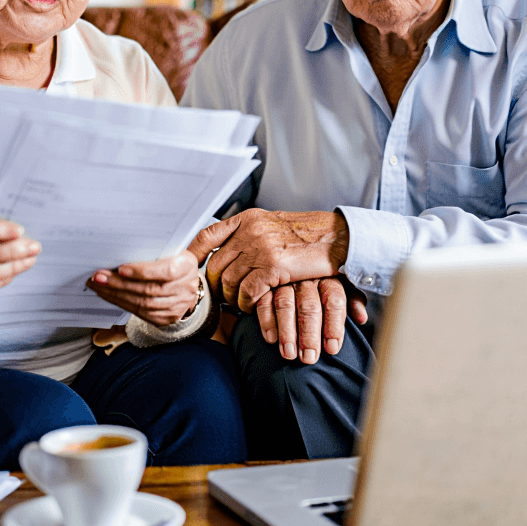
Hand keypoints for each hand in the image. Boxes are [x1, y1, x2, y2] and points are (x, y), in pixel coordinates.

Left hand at [87, 250, 200, 325]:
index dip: (142, 271)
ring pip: (143, 304)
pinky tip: (110, 296)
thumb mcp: (169, 250)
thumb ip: (151, 252)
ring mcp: (177, 306)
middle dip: (120, 284)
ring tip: (99, 286)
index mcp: (186, 266)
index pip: (166, 271)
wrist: (188, 282)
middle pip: (149, 290)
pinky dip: (122, 304)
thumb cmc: (173, 260)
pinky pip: (141, 313)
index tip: (121, 268)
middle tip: (99, 278)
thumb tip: (119, 252)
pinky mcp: (167, 318)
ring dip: (116, 295)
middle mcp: (184, 288)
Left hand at [188, 209, 349, 309]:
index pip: (208, 236)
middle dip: (216, 286)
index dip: (193, 254)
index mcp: (248, 219)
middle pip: (216, 265)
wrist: (339, 237)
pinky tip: (252, 306)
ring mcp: (260, 249)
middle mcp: (250, 231)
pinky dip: (246, 303)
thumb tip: (231, 250)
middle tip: (223, 297)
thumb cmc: (310, 235)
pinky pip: (247, 292)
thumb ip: (251, 234)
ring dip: (232, 298)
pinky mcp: (273, 267)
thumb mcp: (274, 225)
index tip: (187, 267)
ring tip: (240, 304)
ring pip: (229, 282)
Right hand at [258, 278, 368, 363]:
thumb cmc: (322, 273)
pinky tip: (271, 340)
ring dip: (287, 332)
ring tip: (289, 354)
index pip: (334, 300)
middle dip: (309, 335)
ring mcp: (284, 279)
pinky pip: (264, 301)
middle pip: (309, 306)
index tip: (332, 349)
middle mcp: (307, 276)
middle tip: (309, 358)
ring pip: (285, 304)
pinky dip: (266, 321)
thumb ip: (352, 297)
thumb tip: (362, 318)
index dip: (334, 326)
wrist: (291, 248)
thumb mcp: (341, 280)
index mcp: (328, 276)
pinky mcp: (264, 282)